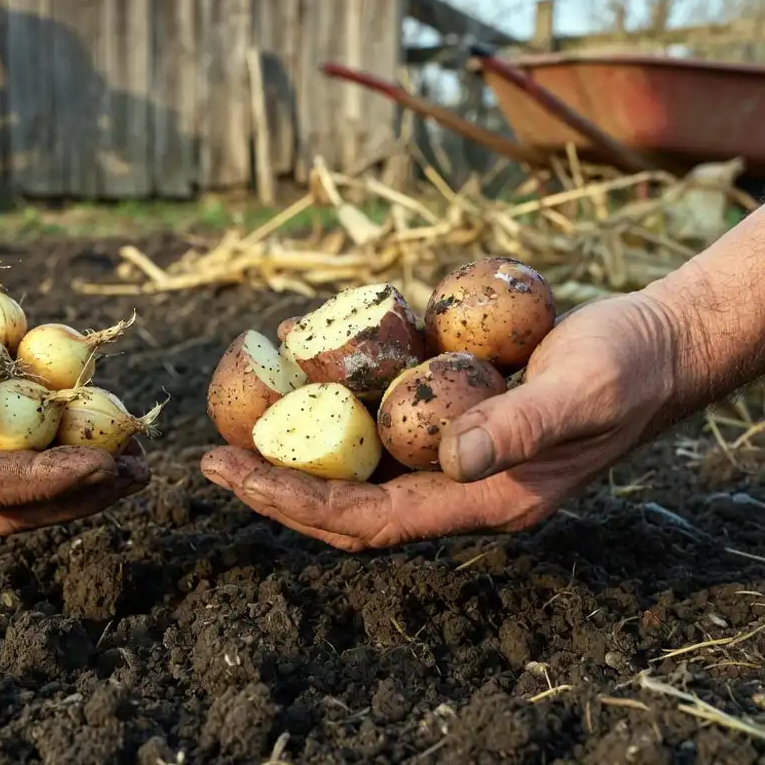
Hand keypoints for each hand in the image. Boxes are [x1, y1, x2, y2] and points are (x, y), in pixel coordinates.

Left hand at [201, 293, 682, 550]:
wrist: (655, 345)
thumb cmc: (628, 367)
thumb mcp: (584, 390)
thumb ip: (523, 427)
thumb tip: (452, 459)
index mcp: (486, 500)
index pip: (371, 521)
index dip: (298, 505)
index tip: (236, 477)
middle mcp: (460, 486)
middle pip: (349, 504)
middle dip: (277, 487)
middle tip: (211, 459)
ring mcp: (454, 454)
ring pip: (358, 466)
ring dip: (298, 449)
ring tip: (239, 419)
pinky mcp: (452, 417)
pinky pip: (382, 423)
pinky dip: (337, 405)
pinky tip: (303, 374)